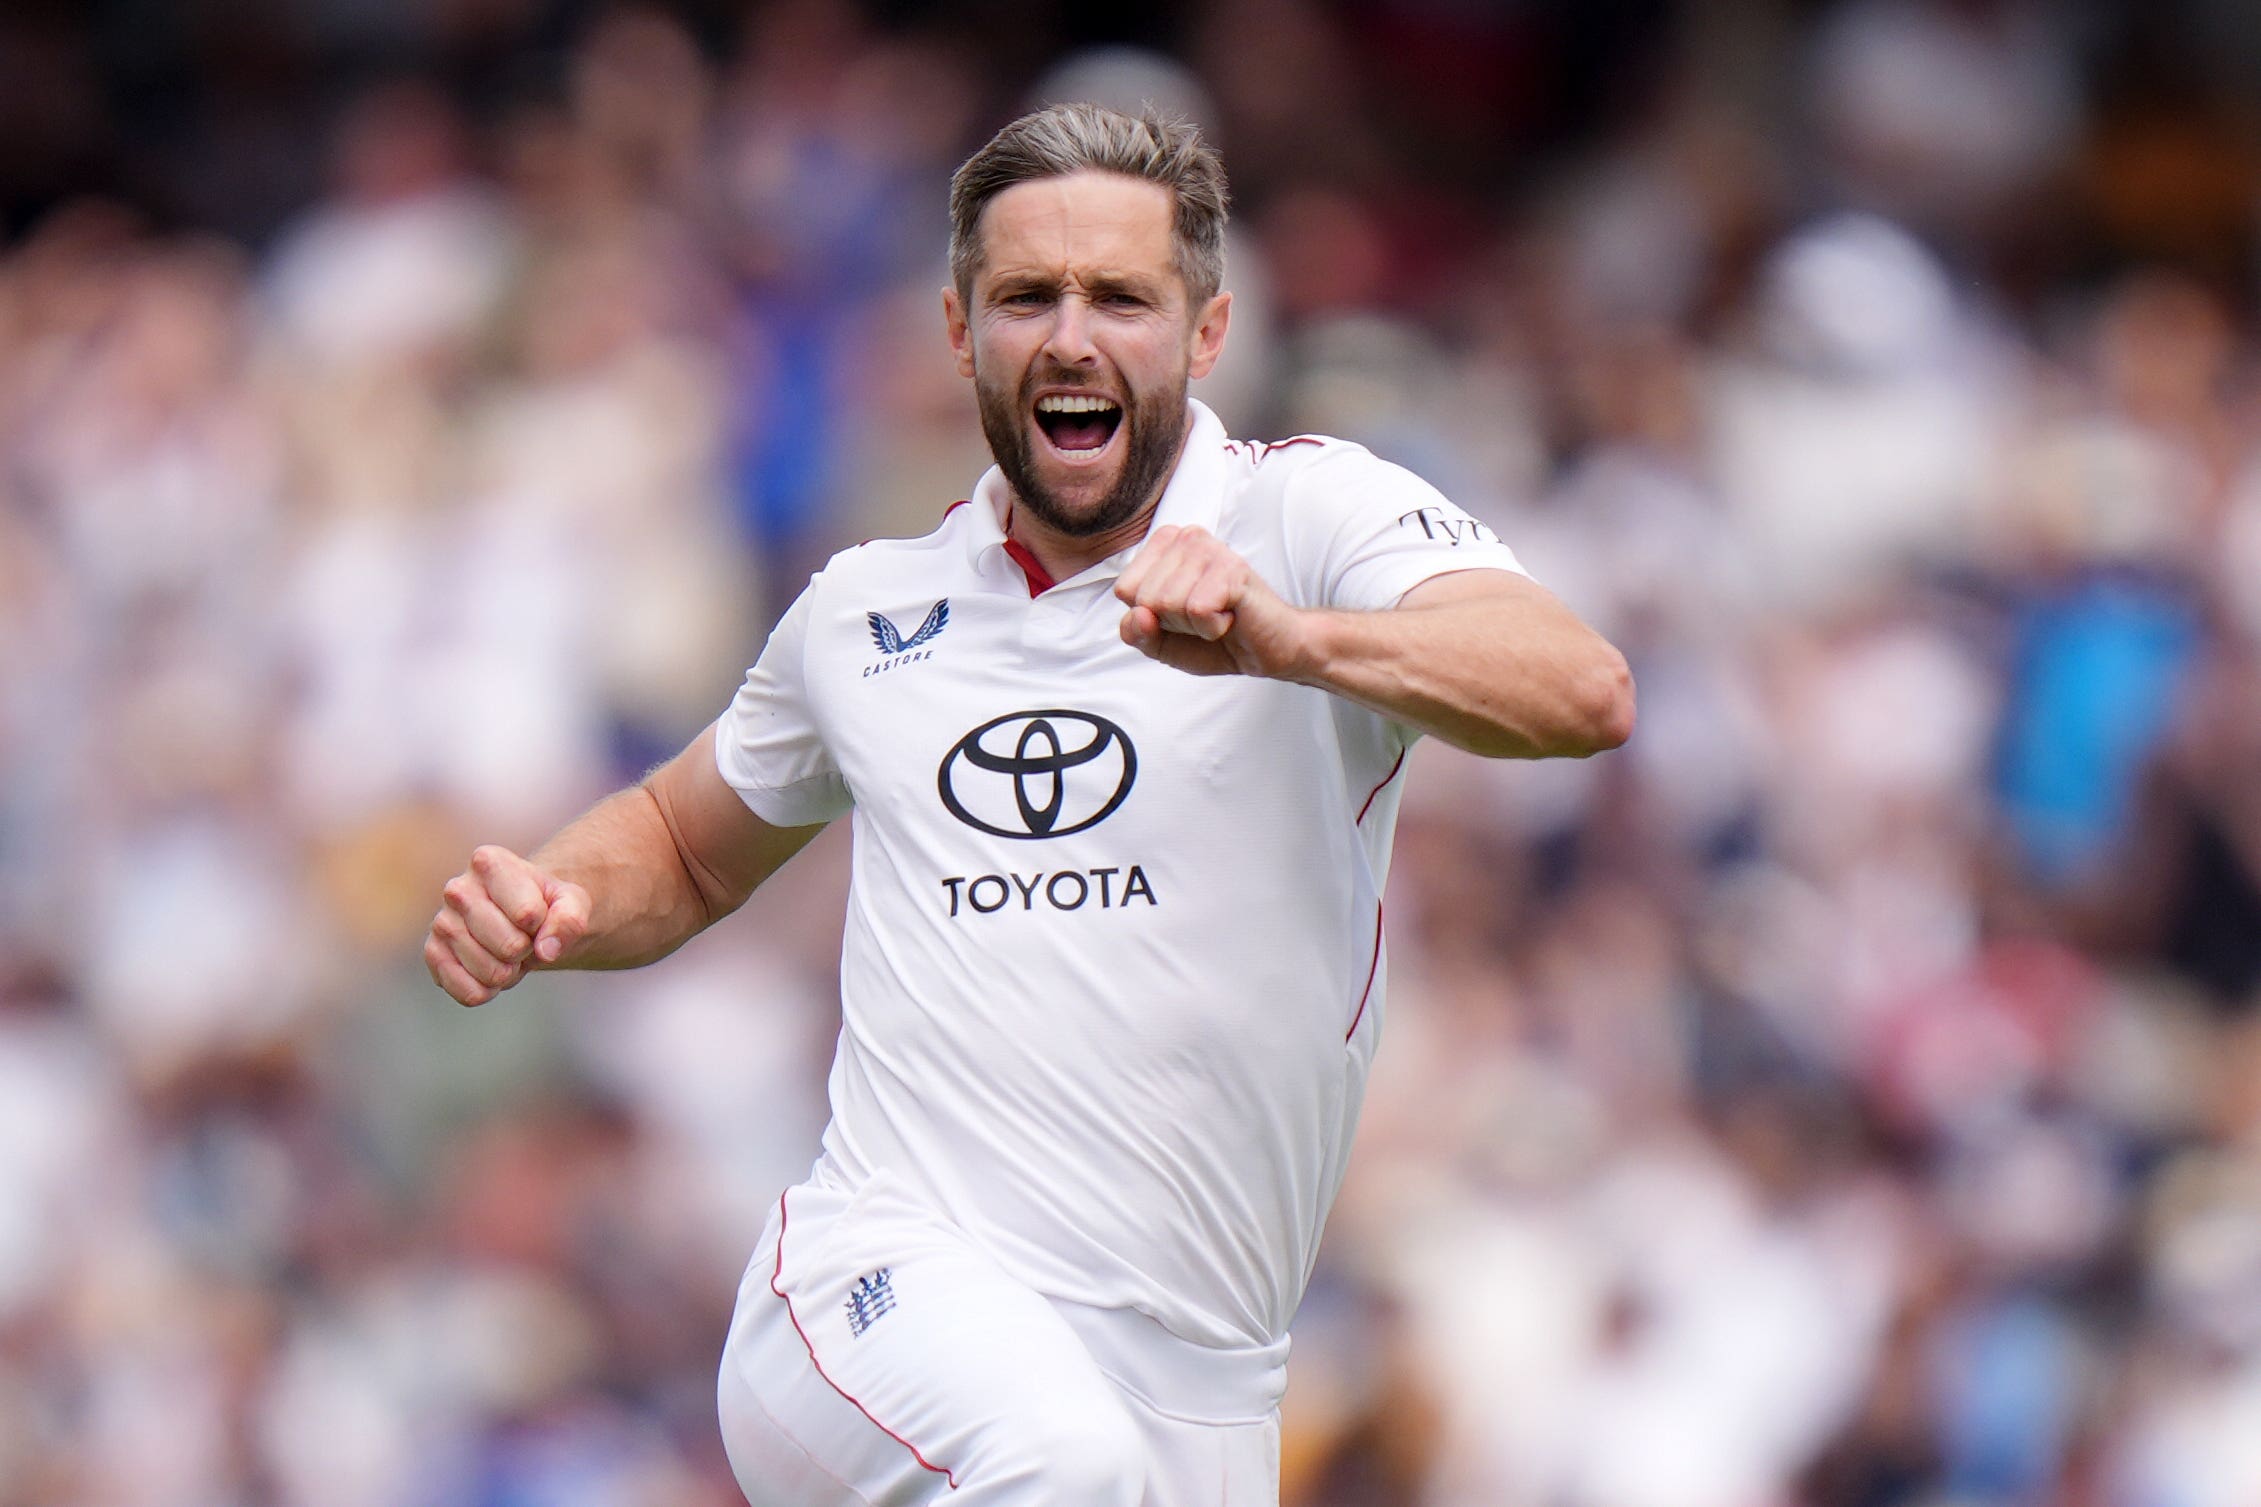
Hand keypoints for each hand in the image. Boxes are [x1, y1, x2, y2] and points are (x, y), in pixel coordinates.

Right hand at [424, 845, 590, 1006]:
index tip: (537, 914)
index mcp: (489, 863)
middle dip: (527, 951)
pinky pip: (469, 992)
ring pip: (491, 972)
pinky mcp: (433, 954)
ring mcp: (441, 923)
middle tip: (523, 937)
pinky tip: (489, 970)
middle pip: (510, 947)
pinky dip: (489, 991)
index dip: (542, 924)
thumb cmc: (544, 904)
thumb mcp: (571, 902)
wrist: (520, 918)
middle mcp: (457, 889)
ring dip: (510, 972)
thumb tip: (547, 950)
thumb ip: (570, 919)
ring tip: (507, 951)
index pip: (528, 915)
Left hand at [1113, 525, 1314, 678]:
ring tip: (1219, 615)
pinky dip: (1212, 628)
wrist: (1270, 651)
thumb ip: (1136, 632)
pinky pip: (1197, 610)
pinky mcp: (1233, 569)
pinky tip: (1231, 617)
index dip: (1150, 617)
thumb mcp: (1161, 643)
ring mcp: (1211, 549)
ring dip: (1194, 626)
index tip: (1184, 613)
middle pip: (1145, 598)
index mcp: (1165, 545)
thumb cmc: (1216, 640)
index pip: (1125, 590)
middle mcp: (1187, 537)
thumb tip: (1138, 615)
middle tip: (1206, 616)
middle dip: (1173, 623)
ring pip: (1168, 604)